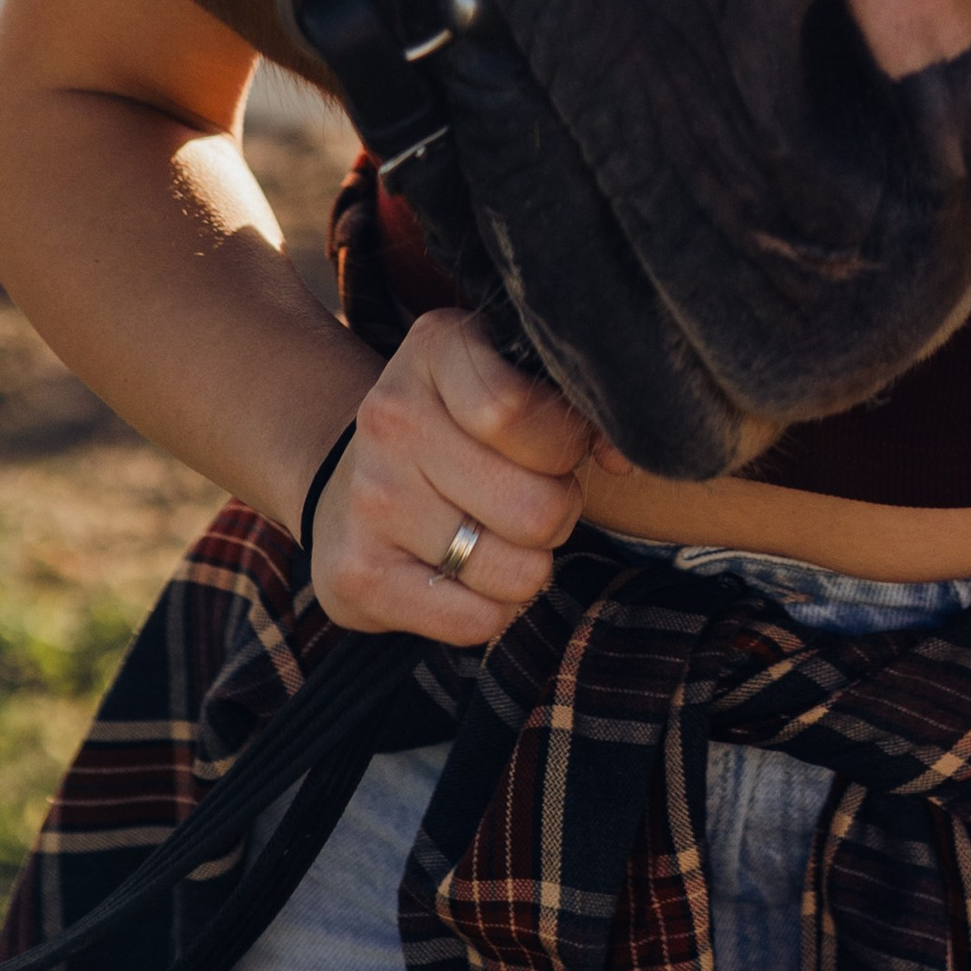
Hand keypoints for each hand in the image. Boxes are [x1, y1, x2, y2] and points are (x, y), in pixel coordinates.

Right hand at [307, 310, 596, 643]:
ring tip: (496, 537)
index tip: (560, 448)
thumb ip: (573, 407)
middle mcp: (392, 417)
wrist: (348, 478)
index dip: (565, 444)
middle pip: (536, 507)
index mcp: (436, 349)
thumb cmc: (459, 429)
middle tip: (531, 501)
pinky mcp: (357, 573)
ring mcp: (370, 498)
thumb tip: (622, 457)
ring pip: (517, 572)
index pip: (519, 411)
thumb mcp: (507, 381)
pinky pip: (476, 621)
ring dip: (527, 567)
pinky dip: (491, 609)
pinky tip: (465, 575)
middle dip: (557, 515)